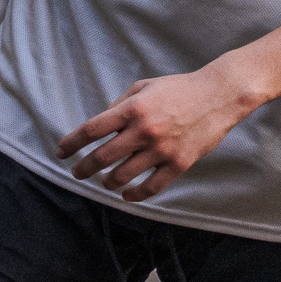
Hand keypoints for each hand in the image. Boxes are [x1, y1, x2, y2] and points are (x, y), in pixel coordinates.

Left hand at [55, 63, 260, 202]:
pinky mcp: (178, 164)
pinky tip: (126, 194)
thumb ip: (119, 104)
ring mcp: (161, 150)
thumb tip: (100, 124)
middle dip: (83, 168)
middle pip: (101, 157)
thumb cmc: (179, 88)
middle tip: (77, 172)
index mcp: (133, 108)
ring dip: (107, 182)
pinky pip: (150, 188)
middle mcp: (143, 130)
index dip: (71, 143)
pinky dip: (133, 195)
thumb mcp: (144, 86)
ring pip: (122, 176)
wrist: (219, 96)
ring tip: (104, 181)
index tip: (61, 152)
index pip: (91, 130)